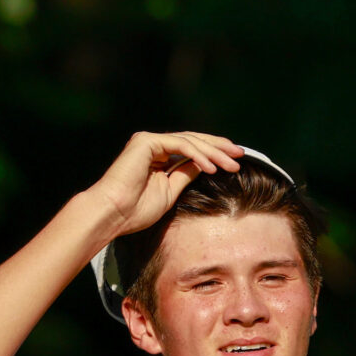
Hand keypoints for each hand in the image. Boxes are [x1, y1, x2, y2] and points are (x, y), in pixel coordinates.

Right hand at [82, 131, 243, 241]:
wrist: (113, 214)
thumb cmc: (136, 210)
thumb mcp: (171, 191)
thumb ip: (186, 175)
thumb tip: (205, 165)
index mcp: (158, 156)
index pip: (192, 149)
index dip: (214, 153)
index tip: (235, 160)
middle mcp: (153, 144)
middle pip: (193, 140)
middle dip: (219, 147)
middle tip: (241, 154)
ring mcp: (149, 141)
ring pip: (189, 141)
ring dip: (213, 153)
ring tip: (232, 164)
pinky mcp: (146, 142)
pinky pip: (179, 145)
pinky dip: (197, 155)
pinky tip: (211, 167)